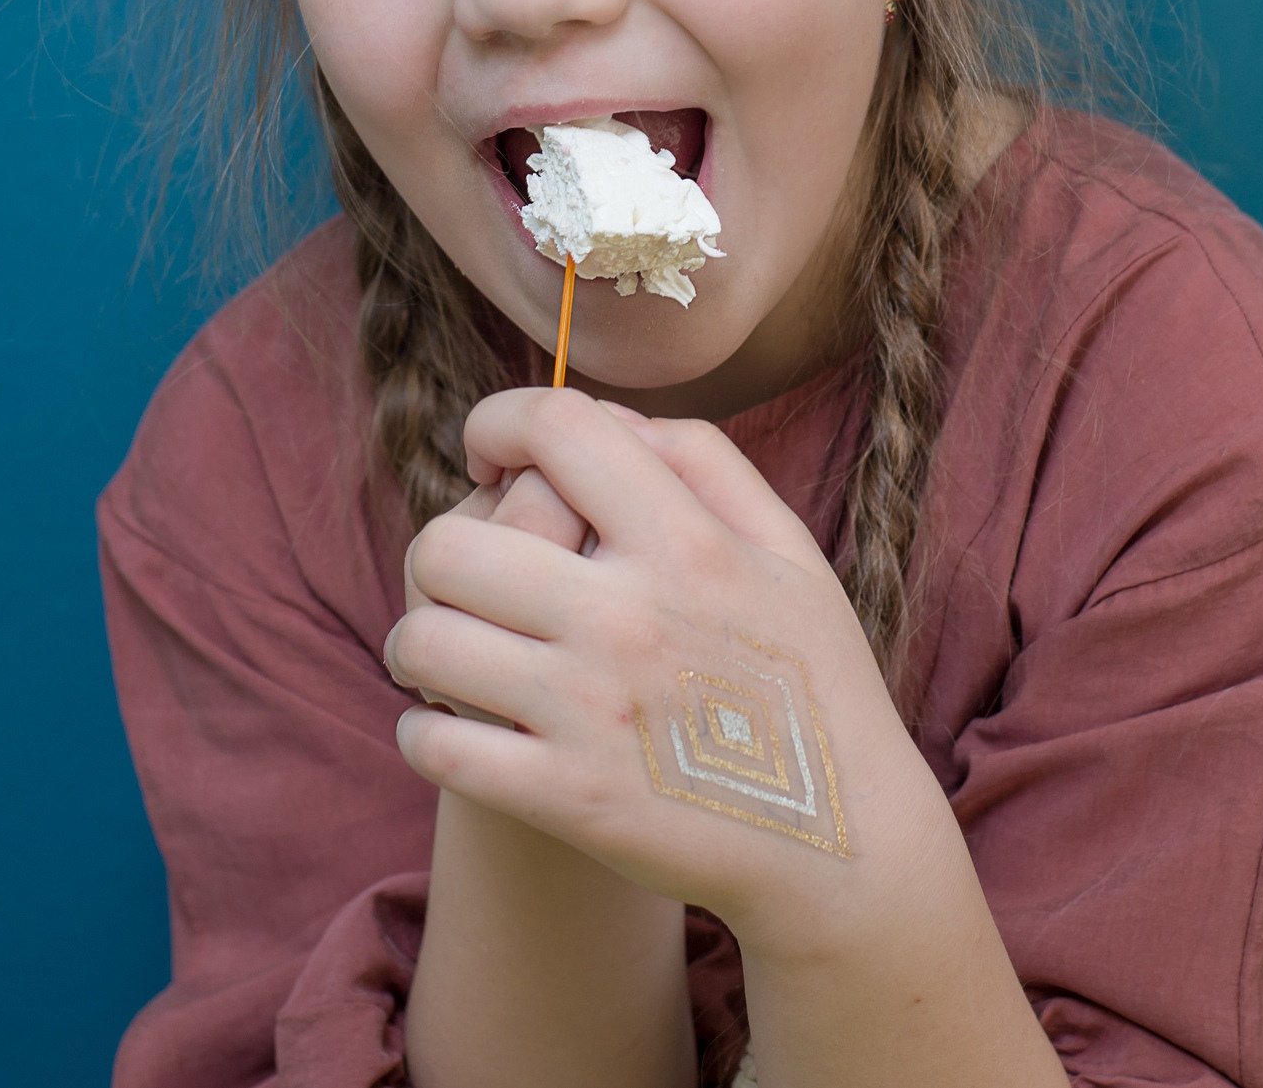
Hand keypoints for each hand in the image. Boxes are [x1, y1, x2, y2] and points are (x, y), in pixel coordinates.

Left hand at [385, 389, 945, 952]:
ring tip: (450, 652)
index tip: (491, 452)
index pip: (556, 429)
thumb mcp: (790, 550)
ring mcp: (589, 711)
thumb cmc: (812, 681)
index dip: (499, 420)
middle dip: (443, 550)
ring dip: (421, 641)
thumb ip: (705, 462)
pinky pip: (431, 742)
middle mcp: (630, 616)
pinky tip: (458, 728)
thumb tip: (608, 421)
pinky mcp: (564, 797)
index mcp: (689, 543)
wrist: (841, 842)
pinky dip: (425, 732)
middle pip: (450, 542)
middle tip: (468, 579)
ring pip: (424, 639)